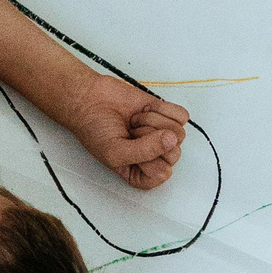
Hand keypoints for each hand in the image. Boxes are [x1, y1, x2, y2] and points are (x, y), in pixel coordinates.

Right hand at [61, 74, 189, 188]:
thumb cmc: (95, 129)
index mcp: (142, 173)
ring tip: (134, 122)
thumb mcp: (114, 152)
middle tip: (130, 133)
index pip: (162, 173)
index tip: (129, 149)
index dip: (147, 158)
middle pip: (175, 153)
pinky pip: (181, 115)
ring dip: (152, 122)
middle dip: (149, 138)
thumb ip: (144, 152)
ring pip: (179, 133)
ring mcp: (162, 135)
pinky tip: (144, 110)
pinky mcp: (166, 115)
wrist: (90, 99)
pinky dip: (161, 109)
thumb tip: (171, 140)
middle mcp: (155, 156)